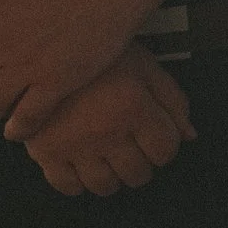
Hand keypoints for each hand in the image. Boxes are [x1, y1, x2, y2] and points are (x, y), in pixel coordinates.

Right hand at [22, 46, 194, 195]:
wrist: (39, 41)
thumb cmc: (94, 48)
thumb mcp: (141, 62)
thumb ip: (171, 97)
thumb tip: (188, 134)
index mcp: (133, 106)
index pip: (165, 151)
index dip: (163, 145)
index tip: (154, 137)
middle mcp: (106, 131)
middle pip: (138, 174)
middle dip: (139, 162)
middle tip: (129, 145)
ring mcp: (74, 145)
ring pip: (105, 186)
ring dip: (111, 175)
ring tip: (105, 154)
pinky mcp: (45, 151)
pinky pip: (67, 186)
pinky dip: (77, 180)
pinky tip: (80, 161)